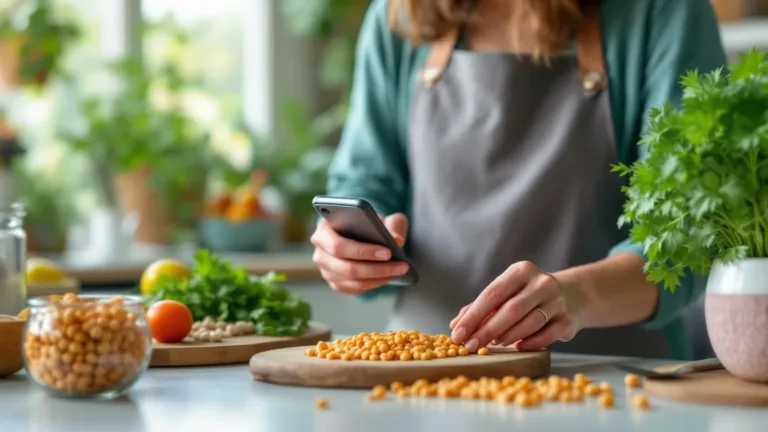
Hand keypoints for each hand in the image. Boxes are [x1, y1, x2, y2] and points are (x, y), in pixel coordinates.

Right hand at [311, 213, 409, 293]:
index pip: (338, 245)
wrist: (361, 232)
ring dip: (379, 277)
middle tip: (401, 264)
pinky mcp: (334, 282)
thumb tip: (397, 240)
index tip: (388, 251)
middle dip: (376, 268)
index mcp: (323, 230)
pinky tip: (390, 276)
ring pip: (352, 280)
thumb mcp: (380, 217)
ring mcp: (326, 270)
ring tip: (400, 270)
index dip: (362, 251)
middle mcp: (320, 252)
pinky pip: (354, 288)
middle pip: (346, 268)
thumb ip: (390, 223)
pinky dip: (374, 284)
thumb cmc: (367, 222)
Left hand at [449, 261, 584, 351]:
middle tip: (471, 346)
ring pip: (528, 323)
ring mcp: (557, 301)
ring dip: (507, 336)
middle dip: (486, 330)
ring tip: (493, 344)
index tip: (458, 333)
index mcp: (521, 271)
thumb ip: (481, 307)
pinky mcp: (568, 319)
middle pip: (510, 310)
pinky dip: (529, 343)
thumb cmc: (529, 295)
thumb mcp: (507, 292)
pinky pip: (547, 335)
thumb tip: (456, 325)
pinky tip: (517, 347)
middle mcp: (541, 283)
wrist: (572, 295)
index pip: (492, 294)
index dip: (473, 316)